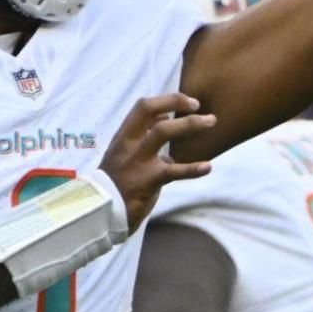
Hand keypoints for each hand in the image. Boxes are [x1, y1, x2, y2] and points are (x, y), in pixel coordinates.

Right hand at [98, 93, 214, 228]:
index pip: (143, 107)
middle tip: (198, 106)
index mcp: (124, 137)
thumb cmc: (115, 183)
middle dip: (176, 102)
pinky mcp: (147, 181)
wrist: (101, 212)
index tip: (187, 102)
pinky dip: (192, 169)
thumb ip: (142, 137)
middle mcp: (129, 144)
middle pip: (150, 110)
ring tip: (211, 121)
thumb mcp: (124, 154)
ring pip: (163, 132)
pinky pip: (173, 172)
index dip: (167, 99)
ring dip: (189, 124)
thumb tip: (164, 118)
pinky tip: (208, 167)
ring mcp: (137, 161)